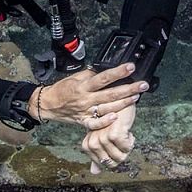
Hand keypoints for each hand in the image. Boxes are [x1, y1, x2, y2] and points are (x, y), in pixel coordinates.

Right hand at [28, 62, 147, 126]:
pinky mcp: (83, 121)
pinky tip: (116, 117)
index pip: (104, 77)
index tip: (131, 67)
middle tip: (143, 85)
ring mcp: (85, 111)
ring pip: (107, 108)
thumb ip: (91, 74)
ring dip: (123, 103)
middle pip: (110, 94)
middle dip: (128, 89)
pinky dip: (104, 121)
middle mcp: (86, 98)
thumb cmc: (63, 89)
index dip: (118, 72)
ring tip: (136, 97)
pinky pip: (95, 124)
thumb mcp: (76, 78)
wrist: (48, 104)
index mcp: (83, 85)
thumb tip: (106, 69)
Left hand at [84, 104, 136, 173]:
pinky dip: (130, 141)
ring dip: (127, 147)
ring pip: (120, 157)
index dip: (113, 156)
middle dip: (121, 153)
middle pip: (112, 163)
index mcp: (88, 145)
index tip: (114, 143)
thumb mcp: (102, 137)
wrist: (119, 100)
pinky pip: (126, 148)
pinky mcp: (112, 134)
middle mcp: (92, 143)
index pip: (103, 164)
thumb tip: (95, 172)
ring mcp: (101, 139)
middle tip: (121, 140)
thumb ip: (97, 155)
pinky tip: (127, 131)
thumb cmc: (111, 119)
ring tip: (124, 133)